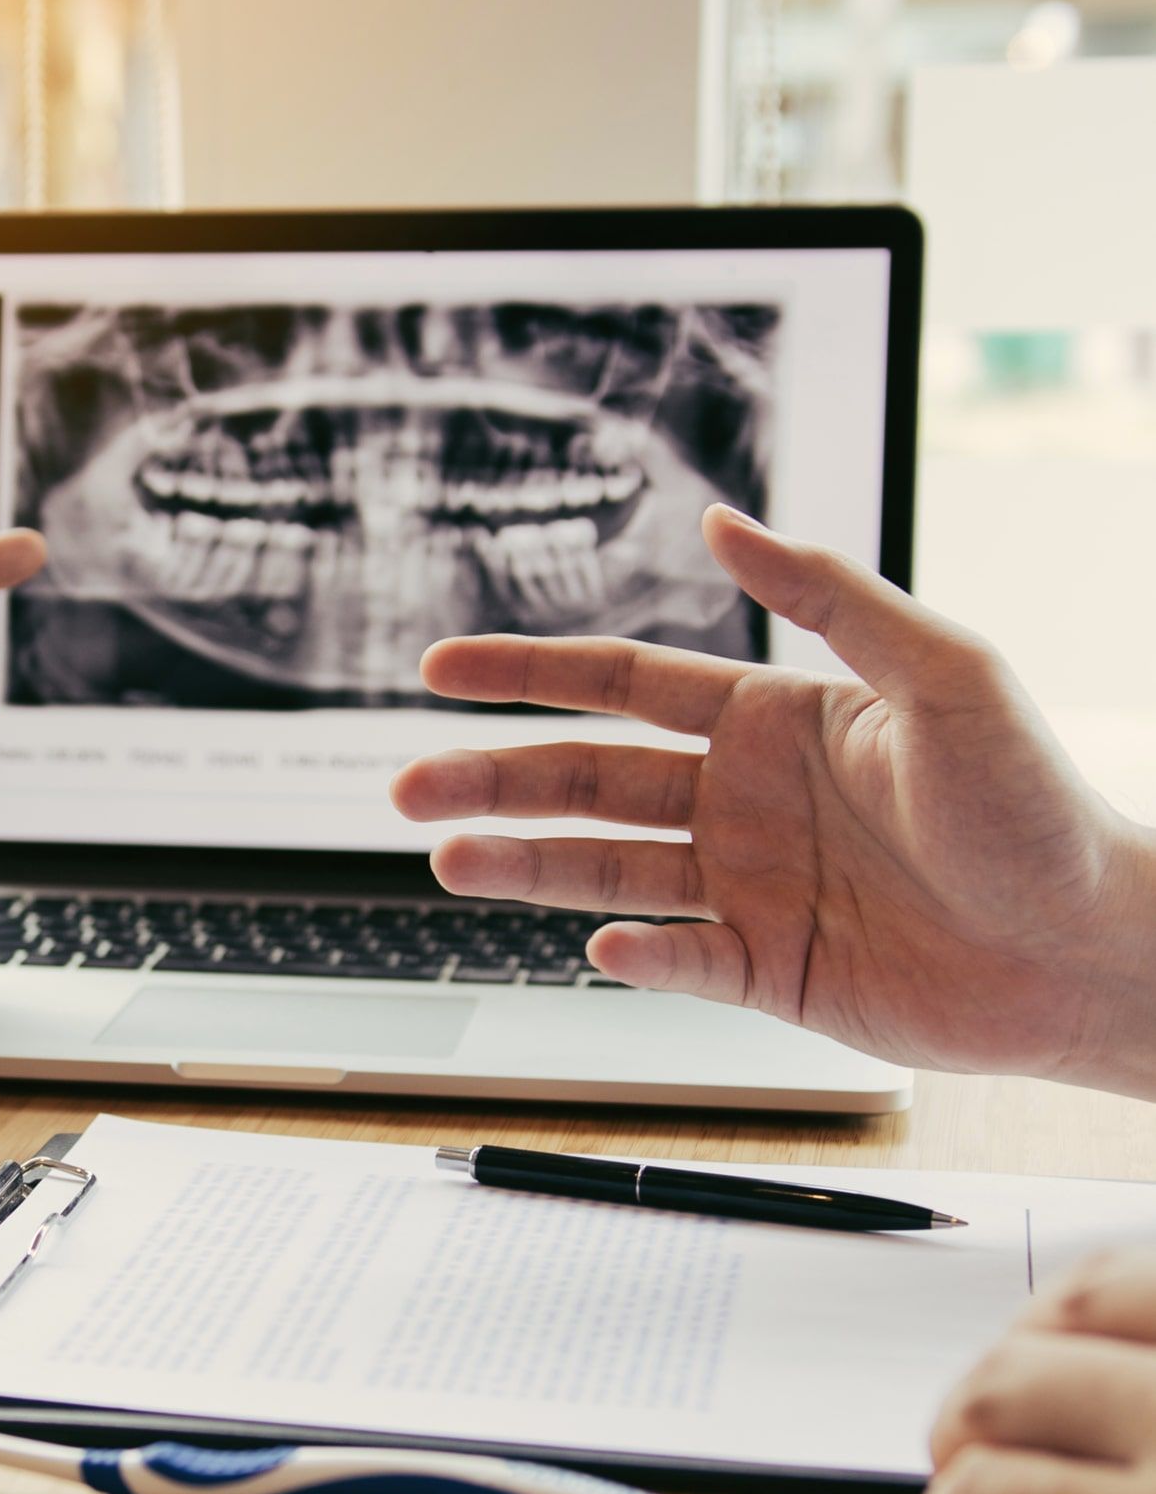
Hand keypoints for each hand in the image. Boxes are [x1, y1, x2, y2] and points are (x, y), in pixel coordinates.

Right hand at [390, 508, 1155, 1094]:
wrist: (1090, 948)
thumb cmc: (1037, 805)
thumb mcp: (946, 672)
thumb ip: (831, 594)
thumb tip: (722, 522)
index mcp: (772, 719)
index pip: (622, 686)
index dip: (528, 675)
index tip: (440, 670)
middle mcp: (742, 799)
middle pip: (587, 782)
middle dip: (492, 779)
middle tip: (405, 786)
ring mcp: (747, 887)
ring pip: (606, 872)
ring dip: (526, 866)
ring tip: (449, 860)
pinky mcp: (766, 971)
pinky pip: (682, 960)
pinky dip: (642, 957)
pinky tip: (611, 948)